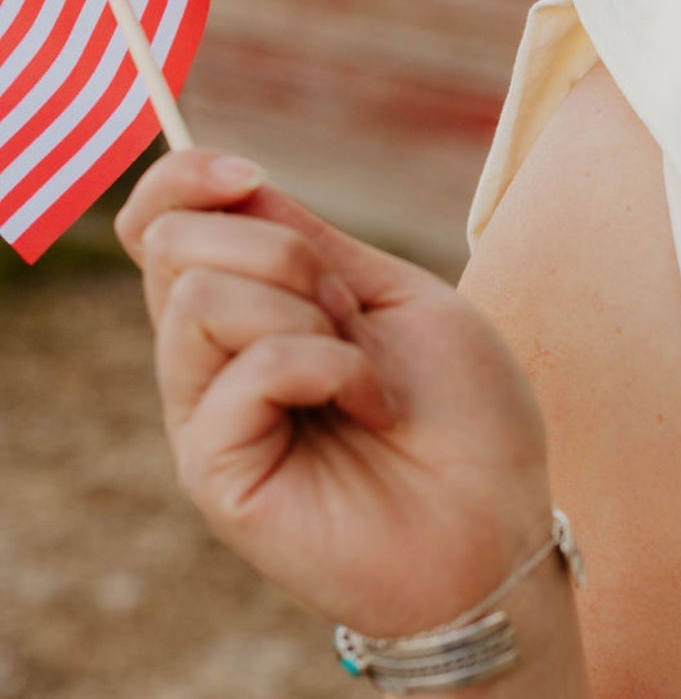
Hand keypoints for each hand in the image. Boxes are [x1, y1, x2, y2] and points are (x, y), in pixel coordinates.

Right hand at [115, 150, 554, 637]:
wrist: (501, 523)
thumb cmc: (464, 414)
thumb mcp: (392, 295)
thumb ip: (305, 241)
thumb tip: (227, 178)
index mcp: (248, 309)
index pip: (161, 223)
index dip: (181, 177)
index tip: (247, 174)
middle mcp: (210, 361)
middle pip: (171, 243)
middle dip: (281, 251)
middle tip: (350, 314)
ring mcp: (205, 416)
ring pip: (199, 296)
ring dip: (308, 312)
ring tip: (366, 373)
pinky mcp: (214, 471)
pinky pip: (247, 368)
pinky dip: (328, 367)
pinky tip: (370, 410)